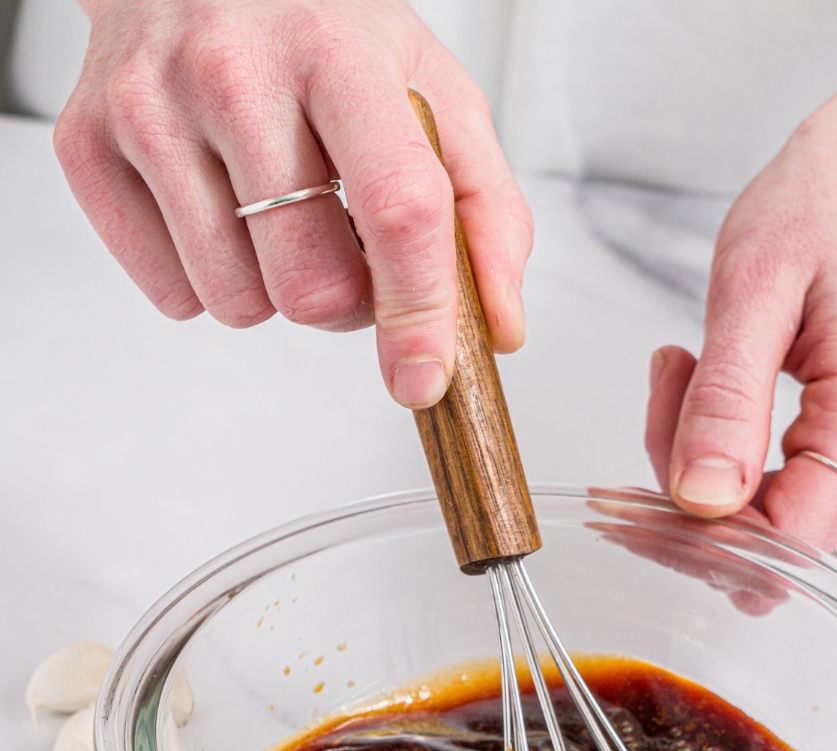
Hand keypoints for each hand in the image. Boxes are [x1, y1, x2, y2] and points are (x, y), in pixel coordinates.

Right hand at [55, 0, 531, 407]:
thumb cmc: (317, 29)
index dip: (419, 312)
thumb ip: (485, 207)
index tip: (425, 378)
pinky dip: (208, 279)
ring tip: (276, 215)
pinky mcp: (89, 145)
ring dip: (273, 291)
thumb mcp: (428, 87)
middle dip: (342, 301)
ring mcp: (148, 108)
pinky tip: (217, 208)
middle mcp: (230, 72)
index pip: (396, 209)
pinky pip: (173, 296)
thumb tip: (495, 325)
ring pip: (237, 304)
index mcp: (334, 51)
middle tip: (341, 246)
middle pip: (310, 286)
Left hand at [645, 0, 836, 553]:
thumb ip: (726, 400)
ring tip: (688, 370)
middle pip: (770, 546)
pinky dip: (731, 456)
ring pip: (771, 527)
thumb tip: (700, 499)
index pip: (785, 547)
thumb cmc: (836, 197)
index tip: (638, 494)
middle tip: (666, 389)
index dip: (701, 541)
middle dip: (691, 493)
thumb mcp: (755, 285)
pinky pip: (786, 493)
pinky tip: (712, 389)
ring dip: (705, 470)